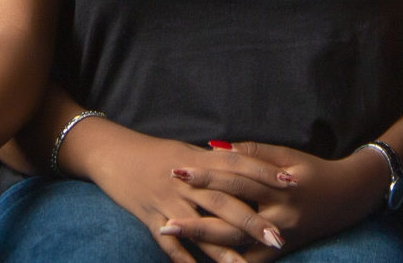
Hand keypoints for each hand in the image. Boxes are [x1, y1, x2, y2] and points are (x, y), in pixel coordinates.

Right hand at [62, 120, 284, 262]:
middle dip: (252, 221)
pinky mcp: (150, 217)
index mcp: (198, 159)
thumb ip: (214, 161)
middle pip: (224, 201)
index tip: (291, 183)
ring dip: (224, 249)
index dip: (264, 173)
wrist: (111, 151)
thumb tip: (245, 164)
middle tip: (278, 237)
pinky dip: (185, 260)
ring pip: (200, 226)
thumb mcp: (186, 150)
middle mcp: (186, 179)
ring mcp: (168, 200)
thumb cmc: (152, 152)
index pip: (238, 165)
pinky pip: (170, 244)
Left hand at [187, 141, 390, 248]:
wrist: (349, 197)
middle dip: (197, 221)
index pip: (236, 179)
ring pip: (239, 245)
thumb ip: (251, 151)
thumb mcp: (286, 154)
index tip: (178, 171)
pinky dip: (231, 262)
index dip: (206, 175)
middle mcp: (280, 214)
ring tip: (180, 243)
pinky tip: (207, 261)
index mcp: (279, 185)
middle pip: (232, 219)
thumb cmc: (314, 169)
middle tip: (165, 221)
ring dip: (207, 244)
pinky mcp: (283, 250)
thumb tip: (215, 147)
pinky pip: (254, 260)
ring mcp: (282, 235)